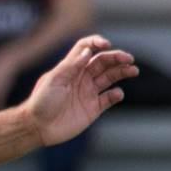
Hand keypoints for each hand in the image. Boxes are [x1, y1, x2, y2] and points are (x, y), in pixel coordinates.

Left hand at [22, 35, 137, 146]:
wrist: (37, 128)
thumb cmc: (41, 102)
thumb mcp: (54, 80)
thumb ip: (72, 65)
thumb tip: (88, 51)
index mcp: (71, 68)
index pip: (86, 48)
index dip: (96, 43)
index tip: (106, 44)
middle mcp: (81, 77)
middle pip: (103, 61)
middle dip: (117, 57)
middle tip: (129, 59)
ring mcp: (88, 92)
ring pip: (110, 77)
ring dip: (122, 72)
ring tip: (133, 70)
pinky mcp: (92, 108)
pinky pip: (109, 98)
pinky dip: (116, 94)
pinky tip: (117, 93)